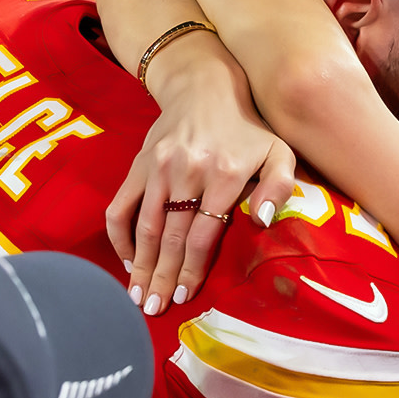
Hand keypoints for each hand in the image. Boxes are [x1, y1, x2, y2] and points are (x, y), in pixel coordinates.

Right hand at [106, 83, 295, 315]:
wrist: (205, 87)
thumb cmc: (248, 129)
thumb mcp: (279, 153)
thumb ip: (279, 188)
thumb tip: (263, 223)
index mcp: (225, 175)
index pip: (202, 234)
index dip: (191, 269)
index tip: (185, 297)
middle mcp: (188, 172)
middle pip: (171, 237)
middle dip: (161, 278)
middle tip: (153, 310)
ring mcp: (159, 169)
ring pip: (145, 227)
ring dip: (139, 266)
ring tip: (137, 296)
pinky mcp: (138, 165)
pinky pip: (121, 206)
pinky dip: (120, 236)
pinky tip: (127, 260)